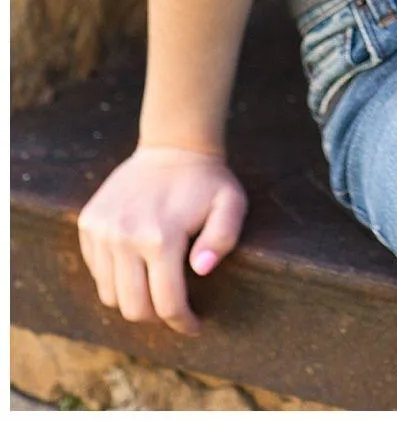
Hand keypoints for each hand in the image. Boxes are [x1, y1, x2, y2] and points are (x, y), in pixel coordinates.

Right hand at [77, 145, 246, 335]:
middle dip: (157, 317)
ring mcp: (102, 230)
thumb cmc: (207, 181)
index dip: (183, 323)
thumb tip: (202, 270)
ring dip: (134, 299)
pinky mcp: (89, 223)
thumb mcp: (231, 203)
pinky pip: (96, 271)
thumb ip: (223, 238)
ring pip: (110, 295)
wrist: (173, 146)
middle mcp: (124, 237)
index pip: (166, 304)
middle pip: (133, 308)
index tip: (195, 326)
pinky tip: (136, 264)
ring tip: (155, 287)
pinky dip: (115, 278)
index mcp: (159, 237)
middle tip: (175, 309)